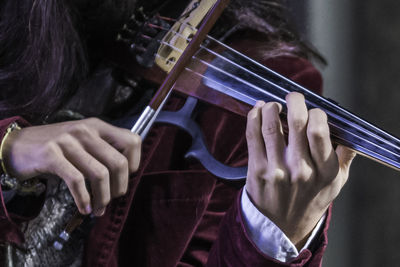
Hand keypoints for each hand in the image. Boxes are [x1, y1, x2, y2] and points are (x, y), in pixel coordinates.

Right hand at [2, 118, 140, 215]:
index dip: (134, 163)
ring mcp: (68, 141)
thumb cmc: (56, 147)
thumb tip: (125, 177)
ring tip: (98, 208)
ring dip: (103, 198)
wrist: (17, 145)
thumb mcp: (83, 141)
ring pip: (100, 174)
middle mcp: (86, 131)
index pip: (132, 141)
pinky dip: (84, 199)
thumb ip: (104, 152)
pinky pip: (76, 180)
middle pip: (118, 163)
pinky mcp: (51, 155)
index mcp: (98, 126)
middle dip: (119, 187)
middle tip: (112, 199)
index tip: (125, 178)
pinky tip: (84, 208)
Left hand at [245, 92, 355, 248]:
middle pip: (296, 121)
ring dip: (271, 107)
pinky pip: (253, 135)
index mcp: (325, 170)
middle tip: (292, 97)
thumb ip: (345, 156)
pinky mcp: (257, 171)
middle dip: (294, 100)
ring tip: (272, 104)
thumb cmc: (310, 199)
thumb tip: (349, 130)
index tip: (312, 111)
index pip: (320, 130)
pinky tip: (257, 110)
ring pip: (272, 125)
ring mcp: (277, 170)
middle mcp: (302, 170)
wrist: (283, 226)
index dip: (315, 113)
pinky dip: (254, 117)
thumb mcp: (336, 183)